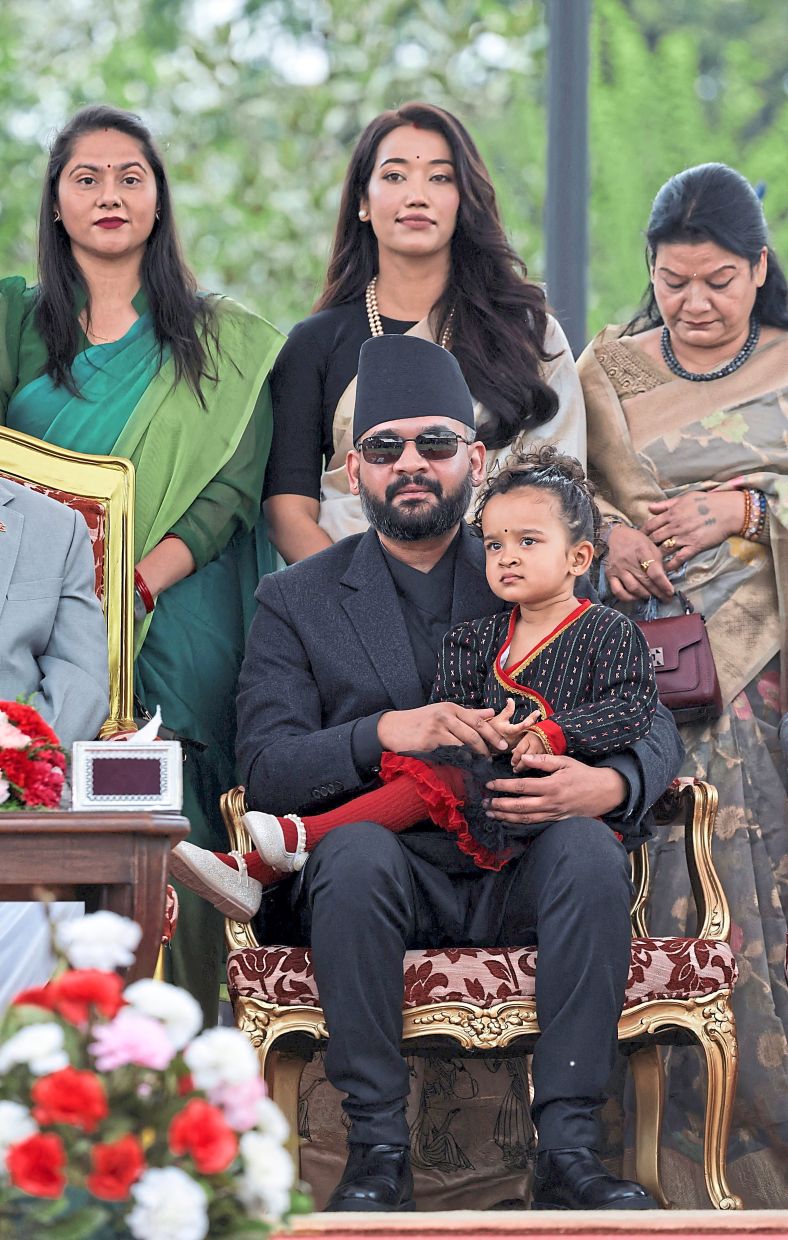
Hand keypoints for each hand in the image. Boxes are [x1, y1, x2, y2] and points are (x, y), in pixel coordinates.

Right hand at [378, 702, 503, 756]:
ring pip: (463, 743)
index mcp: (451, 708)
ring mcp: (436, 728)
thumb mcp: (443, 713)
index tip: (503, 745)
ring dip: (475, 755)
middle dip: (487, 747)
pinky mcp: (428, 742)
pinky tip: (465, 764)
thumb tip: (491, 712)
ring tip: (481, 763)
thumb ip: (468, 714)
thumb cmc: (420, 721)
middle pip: (473, 732)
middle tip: (494, 757)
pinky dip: (460, 759)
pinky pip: (449, 752)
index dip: (492, 734)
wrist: (392, 728)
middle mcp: (445, 716)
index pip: (478, 720)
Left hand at [485, 753, 627, 823]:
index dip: (503, 786)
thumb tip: (522, 758)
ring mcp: (553, 814)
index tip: (489, 784)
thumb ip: (542, 761)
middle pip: (519, 807)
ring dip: (506, 818)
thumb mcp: (565, 762)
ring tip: (491, 814)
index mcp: (552, 786)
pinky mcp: (556, 821)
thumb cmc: (583, 774)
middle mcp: (551, 802)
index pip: (521, 787)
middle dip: (499, 806)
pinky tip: (508, 821)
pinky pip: (534, 823)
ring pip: (525, 819)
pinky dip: (519, 823)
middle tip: (484, 803)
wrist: (604, 793)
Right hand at [487, 699, 540, 750]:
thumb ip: (507, 710)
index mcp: (508, 732)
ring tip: (536, 716)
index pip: (519, 727)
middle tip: (537, 713)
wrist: (489, 741)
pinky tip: (534, 725)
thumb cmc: (493, 728)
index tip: (535, 714)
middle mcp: (514, 739)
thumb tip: (511, 699)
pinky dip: (530, 731)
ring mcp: (517, 743)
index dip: (528, 722)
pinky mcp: (518, 746)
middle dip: (532, 721)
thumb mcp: (499, 718)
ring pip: (528, 735)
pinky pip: (526, 738)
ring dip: (533, 726)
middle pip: (527, 730)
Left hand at [511, 729, 547, 769]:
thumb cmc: (535, 733)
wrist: (550, 732)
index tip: (512, 763)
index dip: (515, 758)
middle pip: (526, 759)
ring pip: (532, 763)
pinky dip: (532, 766)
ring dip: (525, 768)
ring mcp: (543, 751)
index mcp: (529, 738)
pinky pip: (539, 763)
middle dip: (519, 766)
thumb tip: (513, 752)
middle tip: (515, 769)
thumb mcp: (526, 735)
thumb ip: (520, 744)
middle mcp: (536, 745)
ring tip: (519, 770)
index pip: (520, 751)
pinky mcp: (547, 755)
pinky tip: (528, 768)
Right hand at [605, 523, 673, 602]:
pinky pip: (618, 591)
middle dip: (658, 592)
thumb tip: (664, 582)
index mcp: (642, 551)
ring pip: (633, 588)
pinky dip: (628, 597)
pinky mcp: (609, 575)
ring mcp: (618, 568)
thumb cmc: (638, 542)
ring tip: (651, 596)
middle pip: (645, 581)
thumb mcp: (651, 547)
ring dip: (645, 595)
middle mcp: (628, 560)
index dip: (663, 584)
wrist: (617, 536)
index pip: (654, 571)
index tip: (670, 592)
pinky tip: (635, 597)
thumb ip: (658, 564)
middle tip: (665, 599)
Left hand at [642, 490, 745, 570]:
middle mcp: (675, 525)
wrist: (728, 510)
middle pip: (654, 538)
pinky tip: (664, 570)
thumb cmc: (707, 501)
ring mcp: (684, 537)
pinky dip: (671, 565)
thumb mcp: (685, 498)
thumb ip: (666, 504)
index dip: (642, 533)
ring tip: (649, 562)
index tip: (638, 538)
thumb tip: (649, 508)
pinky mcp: (695, 546)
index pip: (650, 525)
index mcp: (672, 513)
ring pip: (664, 549)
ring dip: (656, 556)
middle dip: (646, 546)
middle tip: (640, 553)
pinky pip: (679, 558)